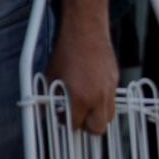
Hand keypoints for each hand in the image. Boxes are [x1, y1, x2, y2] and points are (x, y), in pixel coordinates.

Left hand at [48, 21, 117, 135]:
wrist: (85, 31)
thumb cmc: (66, 52)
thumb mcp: (50, 77)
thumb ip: (46, 99)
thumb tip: (42, 113)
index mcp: (80, 98)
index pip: (77, 126)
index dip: (69, 124)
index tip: (64, 119)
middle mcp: (98, 96)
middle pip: (99, 128)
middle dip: (88, 126)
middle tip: (78, 118)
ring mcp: (109, 88)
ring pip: (109, 114)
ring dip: (98, 114)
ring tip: (87, 104)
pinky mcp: (115, 79)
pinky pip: (112, 97)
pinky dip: (104, 98)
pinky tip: (92, 87)